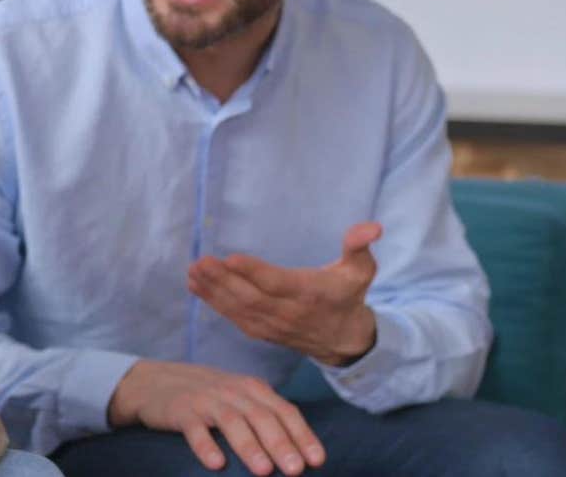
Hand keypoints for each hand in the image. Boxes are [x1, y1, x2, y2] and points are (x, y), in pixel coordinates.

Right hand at [108, 360, 323, 474]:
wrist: (158, 382)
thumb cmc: (210, 397)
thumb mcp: (241, 399)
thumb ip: (266, 417)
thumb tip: (299, 452)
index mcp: (253, 389)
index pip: (284, 411)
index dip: (302, 435)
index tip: (317, 461)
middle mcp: (233, 392)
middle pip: (262, 417)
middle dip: (281, 444)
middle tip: (295, 470)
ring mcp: (207, 400)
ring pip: (232, 422)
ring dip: (250, 446)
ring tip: (264, 471)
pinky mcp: (182, 411)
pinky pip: (195, 429)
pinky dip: (206, 446)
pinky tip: (216, 464)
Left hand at [189, 222, 382, 365]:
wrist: (344, 340)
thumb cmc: (349, 295)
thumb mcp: (361, 270)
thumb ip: (359, 246)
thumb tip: (372, 227)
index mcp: (309, 294)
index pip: (277, 284)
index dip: (254, 272)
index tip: (230, 258)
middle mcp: (288, 313)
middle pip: (251, 297)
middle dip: (223, 280)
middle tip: (200, 262)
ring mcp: (272, 325)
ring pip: (239, 309)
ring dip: (213, 291)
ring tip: (193, 272)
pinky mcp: (261, 330)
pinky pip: (234, 317)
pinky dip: (214, 303)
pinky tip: (196, 286)